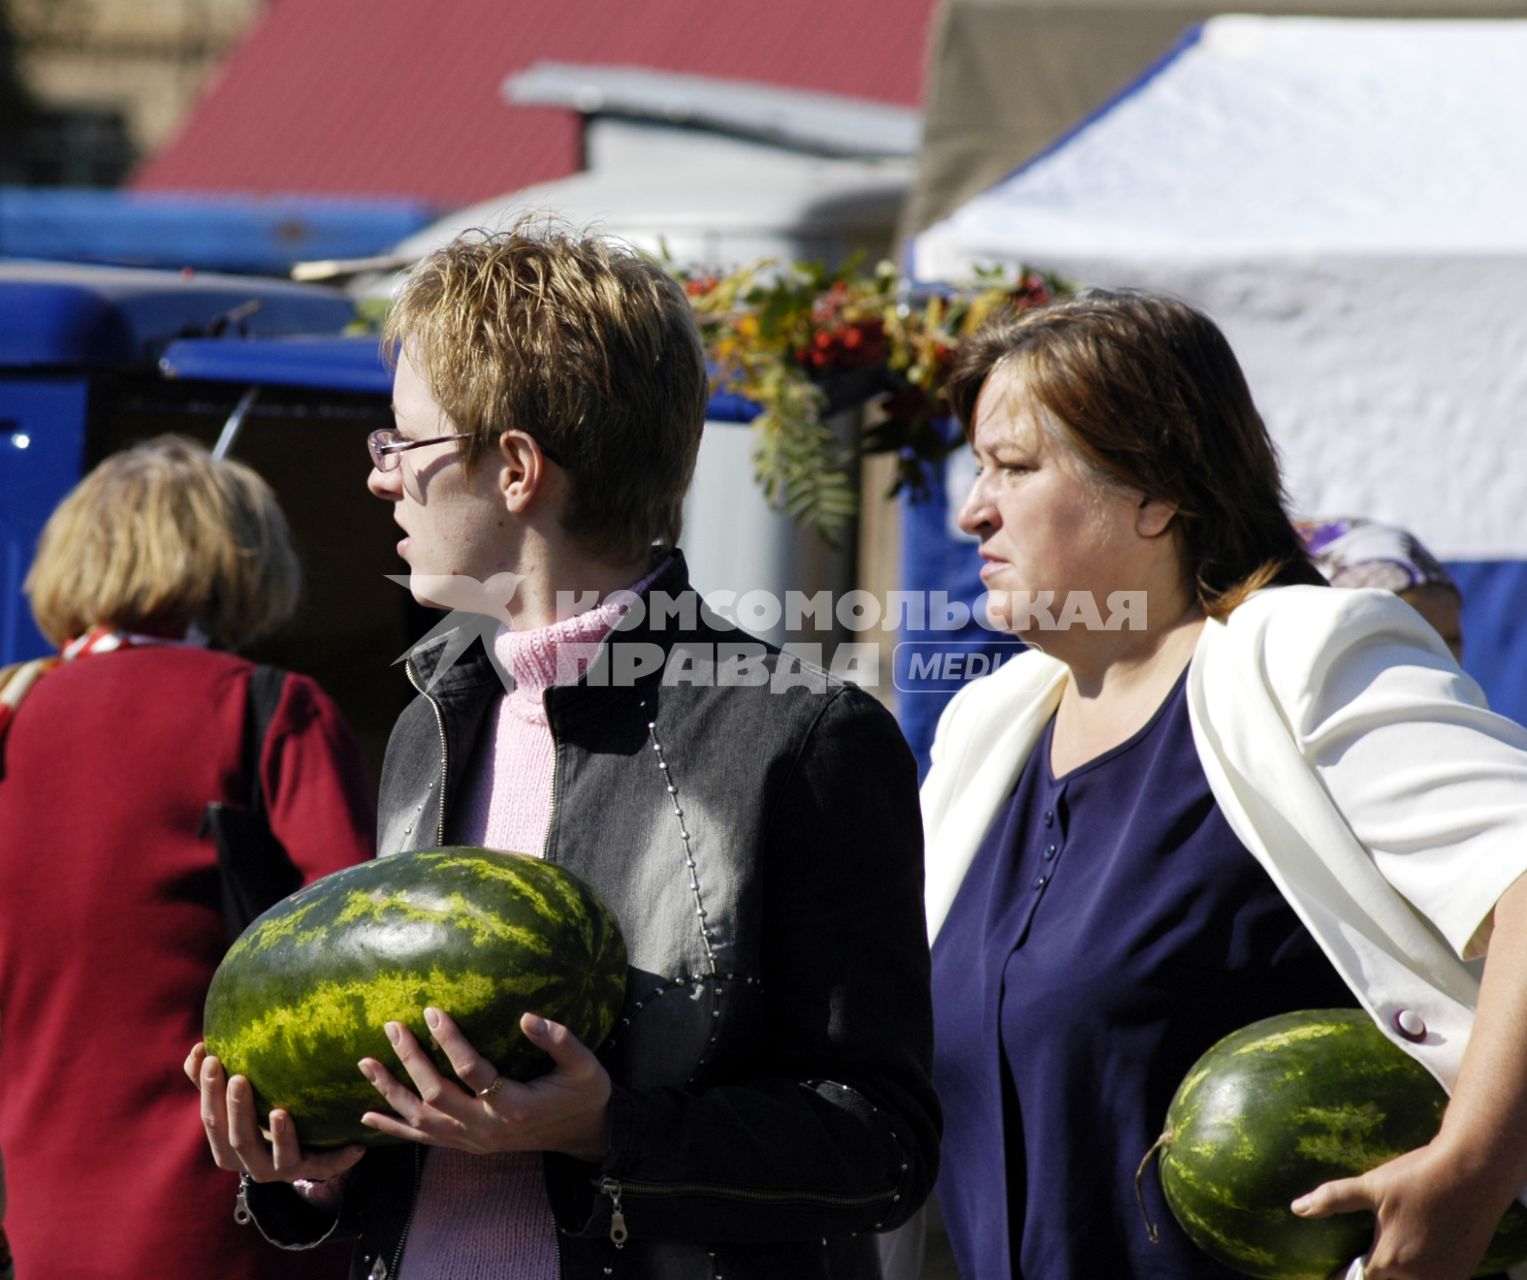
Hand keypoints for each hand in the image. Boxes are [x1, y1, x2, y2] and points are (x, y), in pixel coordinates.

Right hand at [184, 1042, 366, 1183]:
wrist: (294, 1150)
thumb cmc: (257, 1114)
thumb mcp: (237, 1098)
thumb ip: (211, 1079)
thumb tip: (197, 1049)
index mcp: (228, 1146)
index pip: (213, 1121)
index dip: (209, 1093)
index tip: (212, 1059)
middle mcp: (252, 1162)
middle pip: (239, 1140)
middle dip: (237, 1109)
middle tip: (238, 1078)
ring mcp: (283, 1169)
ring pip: (278, 1159)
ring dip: (280, 1136)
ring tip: (280, 1112)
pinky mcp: (313, 1169)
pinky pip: (328, 1167)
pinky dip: (341, 1159)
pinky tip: (358, 1146)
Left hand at [358, 1007, 610, 1161]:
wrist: (581, 1135)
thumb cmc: (584, 1094)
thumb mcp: (585, 1066)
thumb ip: (560, 1041)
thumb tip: (526, 1016)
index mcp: (515, 1105)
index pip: (472, 1071)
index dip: (449, 1041)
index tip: (431, 1011)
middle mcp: (488, 1126)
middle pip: (436, 1096)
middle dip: (411, 1061)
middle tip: (393, 1027)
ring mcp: (474, 1139)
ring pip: (422, 1120)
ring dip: (392, 1092)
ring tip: (366, 1063)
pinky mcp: (468, 1145)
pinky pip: (424, 1140)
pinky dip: (394, 1128)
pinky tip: (368, 1115)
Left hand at [1293, 1141, 1508, 1279]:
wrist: (1473, 1173)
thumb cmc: (1419, 1177)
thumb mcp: (1371, 1185)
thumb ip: (1333, 1200)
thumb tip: (1297, 1208)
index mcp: (1389, 1261)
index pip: (1360, 1279)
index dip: (1349, 1273)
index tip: (1342, 1268)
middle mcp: (1418, 1278)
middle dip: (1377, 1271)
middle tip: (1375, 1248)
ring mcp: (1444, 1278)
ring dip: (1401, 1272)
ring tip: (1396, 1249)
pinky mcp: (1463, 1273)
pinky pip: (1436, 1279)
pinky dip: (1424, 1272)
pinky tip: (1418, 1253)